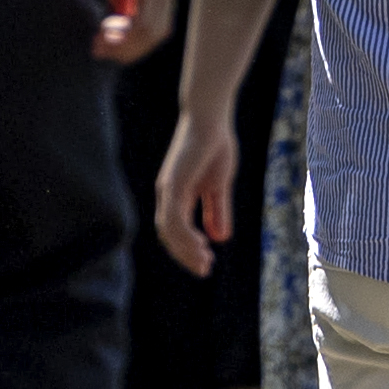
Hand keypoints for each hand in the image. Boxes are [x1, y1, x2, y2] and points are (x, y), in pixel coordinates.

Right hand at [89, 0, 179, 65]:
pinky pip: (142, 24)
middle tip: (99, 49)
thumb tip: (118, 12)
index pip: (156, 24)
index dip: (134, 39)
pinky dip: (124, 36)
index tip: (106, 40)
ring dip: (124, 46)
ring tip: (99, 45)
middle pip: (156, 34)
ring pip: (150, 34)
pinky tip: (104, 34)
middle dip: (128, 48)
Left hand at [148, 111, 242, 274]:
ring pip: (170, 230)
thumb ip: (217, 210)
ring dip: (186, 250)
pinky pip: (175, 218)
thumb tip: (220, 238)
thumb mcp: (218, 185)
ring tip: (204, 262)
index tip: (206, 263)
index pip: (176, 230)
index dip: (188, 248)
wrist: (211, 118)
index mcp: (176, 194)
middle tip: (204, 270)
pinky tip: (201, 245)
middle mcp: (167, 193)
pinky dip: (186, 235)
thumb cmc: (215, 145)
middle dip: (185, 255)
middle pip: (169, 234)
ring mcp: (168, 188)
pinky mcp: (174, 183)